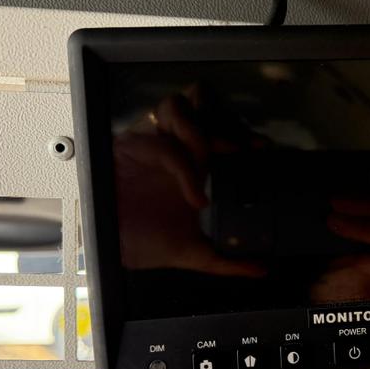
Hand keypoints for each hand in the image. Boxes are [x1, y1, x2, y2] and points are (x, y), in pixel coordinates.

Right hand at [114, 90, 265, 277]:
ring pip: (177, 106)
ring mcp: (150, 141)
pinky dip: (183, 167)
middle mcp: (173, 143)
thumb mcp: (195, 252)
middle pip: (200, 99)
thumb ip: (227, 259)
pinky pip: (161, 144)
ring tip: (209, 164)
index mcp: (192, 159)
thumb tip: (260, 269)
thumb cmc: (145, 242)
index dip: (239, 126)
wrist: (109, 250)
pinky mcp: (128, 148)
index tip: (261, 147)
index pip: (216, 120)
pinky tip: (194, 195)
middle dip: (223, 121)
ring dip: (199, 133)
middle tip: (242, 149)